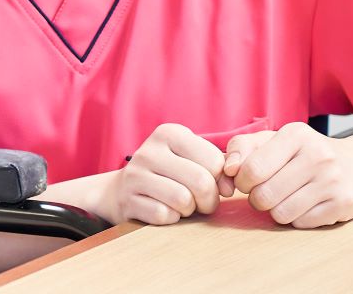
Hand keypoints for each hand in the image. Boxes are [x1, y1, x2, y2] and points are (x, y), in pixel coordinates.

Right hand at [110, 123, 225, 224]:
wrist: (124, 189)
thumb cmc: (170, 175)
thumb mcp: (192, 160)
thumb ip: (218, 167)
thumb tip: (228, 186)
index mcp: (169, 133)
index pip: (214, 161)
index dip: (220, 180)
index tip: (210, 183)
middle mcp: (149, 150)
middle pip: (201, 181)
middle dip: (209, 199)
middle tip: (202, 202)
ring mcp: (135, 175)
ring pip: (183, 200)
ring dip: (189, 210)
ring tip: (182, 205)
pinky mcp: (127, 199)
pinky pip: (164, 215)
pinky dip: (170, 218)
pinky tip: (163, 210)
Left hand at [222, 122, 352, 227]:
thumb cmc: (302, 153)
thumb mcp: (272, 140)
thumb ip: (241, 148)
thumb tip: (227, 169)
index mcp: (295, 135)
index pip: (252, 169)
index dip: (242, 181)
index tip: (247, 181)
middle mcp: (318, 156)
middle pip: (264, 195)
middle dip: (257, 199)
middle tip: (265, 192)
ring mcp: (333, 181)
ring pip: (281, 213)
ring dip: (275, 210)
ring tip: (284, 198)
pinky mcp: (344, 205)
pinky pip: (301, 223)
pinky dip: (296, 218)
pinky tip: (305, 204)